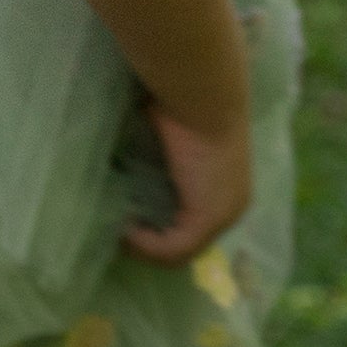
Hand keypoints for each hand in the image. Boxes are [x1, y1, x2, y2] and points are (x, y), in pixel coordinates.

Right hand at [122, 101, 251, 266]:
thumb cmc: (182, 102)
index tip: (128, 215)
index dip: (160, 224)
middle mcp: (229, 205)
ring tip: (117, 233)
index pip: (193, 219)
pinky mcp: (207, 218)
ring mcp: (222, 215)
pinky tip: (124, 231)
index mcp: (224, 185)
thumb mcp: (169, 132)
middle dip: (152, 240)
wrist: (202, 96)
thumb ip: (159, 154)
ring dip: (146, 247)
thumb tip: (129, 164)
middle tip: (120, 230)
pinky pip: (174, 249)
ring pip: (181, 250)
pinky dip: (145, 246)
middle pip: (187, 240)